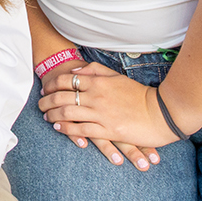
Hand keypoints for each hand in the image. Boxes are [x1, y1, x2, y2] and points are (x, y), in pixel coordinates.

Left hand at [39, 62, 180, 150]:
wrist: (162, 112)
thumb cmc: (139, 95)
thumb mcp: (117, 77)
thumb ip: (95, 70)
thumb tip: (75, 71)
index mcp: (98, 82)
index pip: (67, 80)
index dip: (52, 85)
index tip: (46, 89)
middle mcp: (96, 97)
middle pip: (62, 97)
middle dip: (47, 101)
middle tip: (40, 105)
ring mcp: (101, 114)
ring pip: (67, 113)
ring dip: (52, 115)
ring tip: (45, 117)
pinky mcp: (107, 130)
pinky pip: (80, 129)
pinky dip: (66, 128)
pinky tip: (58, 128)